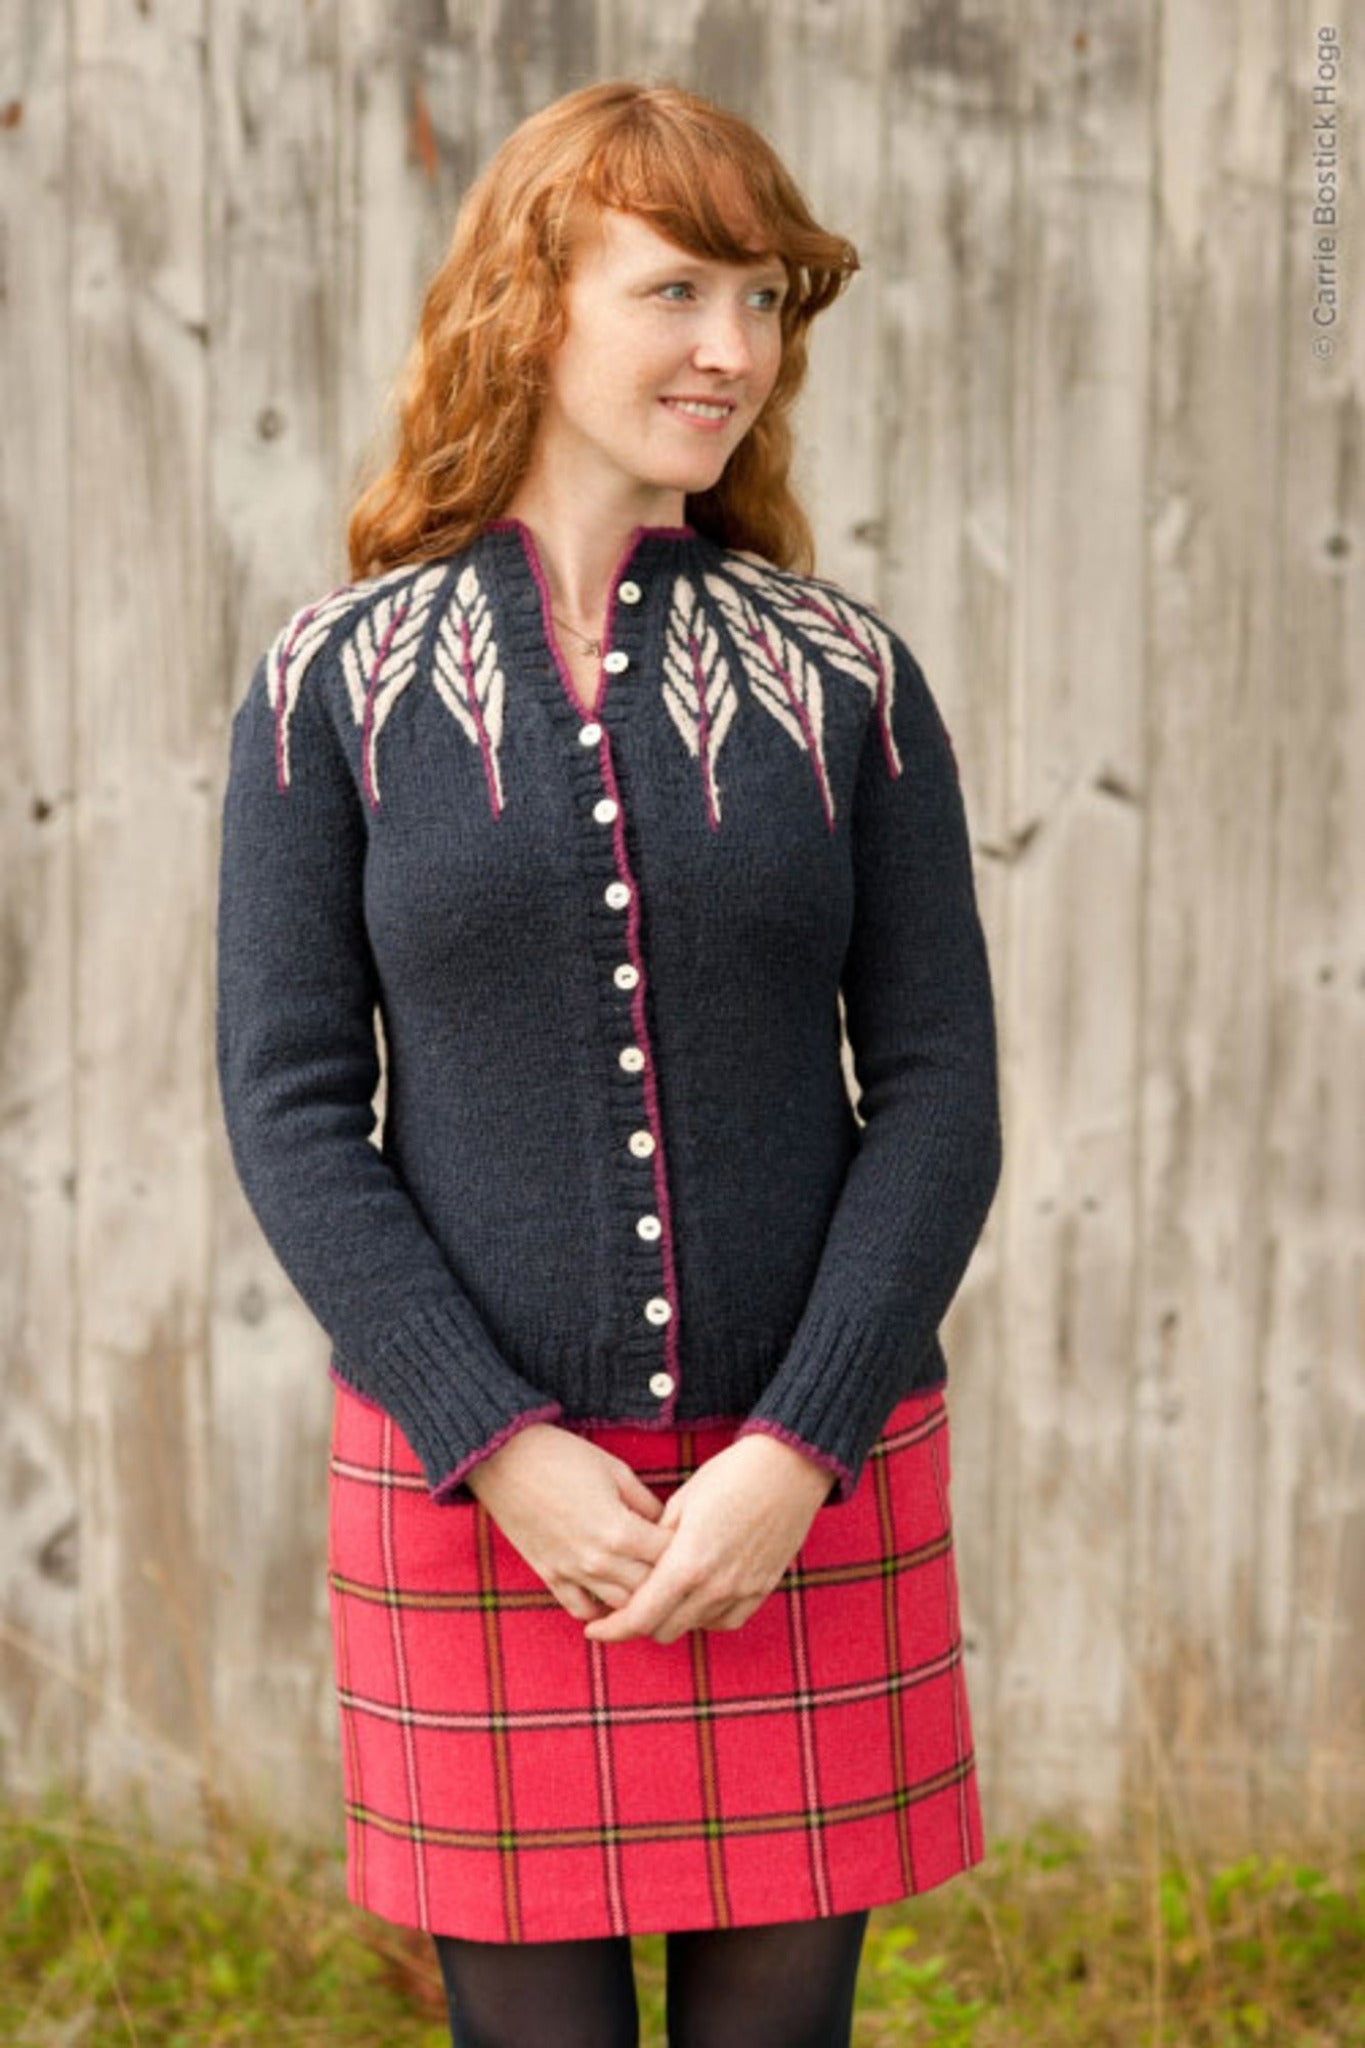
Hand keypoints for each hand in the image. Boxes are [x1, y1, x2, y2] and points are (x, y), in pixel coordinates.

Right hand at [464, 1423, 674, 1621]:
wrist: (503, 1459)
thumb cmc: (562, 1456)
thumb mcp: (615, 1470)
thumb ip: (646, 1501)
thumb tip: (667, 1522)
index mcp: (620, 1530)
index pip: (669, 1556)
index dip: (684, 1546)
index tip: (689, 1538)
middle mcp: (598, 1560)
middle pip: (650, 1587)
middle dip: (667, 1576)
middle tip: (675, 1563)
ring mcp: (572, 1573)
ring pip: (621, 1606)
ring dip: (639, 1597)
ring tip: (650, 1582)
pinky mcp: (549, 1576)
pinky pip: (581, 1610)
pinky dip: (600, 1610)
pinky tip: (612, 1597)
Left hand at [581, 1434, 834, 1645]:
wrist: (788, 1468)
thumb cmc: (730, 1475)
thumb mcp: (681, 1502)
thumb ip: (655, 1542)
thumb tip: (637, 1565)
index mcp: (686, 1564)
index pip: (640, 1617)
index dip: (613, 1630)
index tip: (595, 1630)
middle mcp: (714, 1587)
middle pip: (663, 1629)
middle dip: (640, 1622)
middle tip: (628, 1605)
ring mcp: (742, 1591)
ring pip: (694, 1627)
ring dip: (674, 1617)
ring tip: (665, 1593)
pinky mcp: (762, 1589)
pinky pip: (727, 1620)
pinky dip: (707, 1615)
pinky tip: (699, 1595)